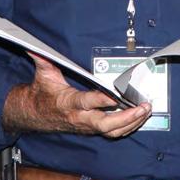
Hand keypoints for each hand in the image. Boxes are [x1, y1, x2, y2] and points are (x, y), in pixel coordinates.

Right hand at [2, 52, 150, 137]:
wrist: (34, 115)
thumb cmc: (42, 93)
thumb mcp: (43, 74)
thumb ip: (43, 59)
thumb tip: (35, 46)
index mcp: (68, 102)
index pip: (86, 102)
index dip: (101, 101)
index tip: (116, 97)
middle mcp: (79, 117)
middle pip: (104, 123)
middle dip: (126, 117)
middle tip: (142, 107)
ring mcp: (86, 126)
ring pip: (111, 131)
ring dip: (131, 123)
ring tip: (146, 111)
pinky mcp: (91, 129)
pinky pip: (112, 132)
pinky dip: (127, 127)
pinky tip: (138, 118)